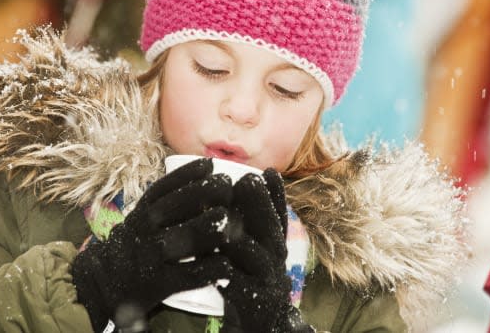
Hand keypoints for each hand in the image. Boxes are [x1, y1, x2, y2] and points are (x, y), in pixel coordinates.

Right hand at [72, 158, 234, 331]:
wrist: (103, 284)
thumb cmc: (138, 244)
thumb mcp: (144, 217)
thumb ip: (168, 200)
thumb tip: (207, 171)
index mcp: (142, 211)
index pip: (165, 186)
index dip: (189, 174)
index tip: (210, 165)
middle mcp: (145, 229)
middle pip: (178, 205)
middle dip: (206, 193)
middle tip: (228, 189)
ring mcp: (151, 255)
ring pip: (184, 238)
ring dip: (211, 228)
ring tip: (230, 222)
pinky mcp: (159, 283)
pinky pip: (189, 274)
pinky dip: (210, 268)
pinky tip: (227, 264)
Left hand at [217, 169, 313, 332]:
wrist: (257, 326)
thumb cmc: (247, 280)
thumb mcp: (252, 251)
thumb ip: (247, 226)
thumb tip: (233, 190)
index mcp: (274, 245)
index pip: (278, 215)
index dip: (276, 194)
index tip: (269, 172)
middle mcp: (276, 260)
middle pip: (271, 228)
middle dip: (259, 204)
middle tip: (246, 182)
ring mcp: (268, 281)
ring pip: (256, 254)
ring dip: (241, 236)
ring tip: (226, 220)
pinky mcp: (254, 302)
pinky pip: (238, 284)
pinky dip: (225, 272)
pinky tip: (211, 261)